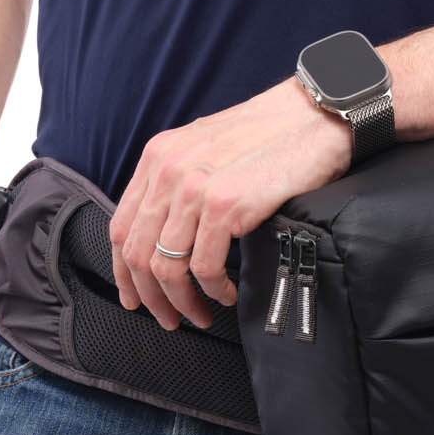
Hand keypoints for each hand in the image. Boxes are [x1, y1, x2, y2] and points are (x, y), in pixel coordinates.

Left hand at [110, 76, 351, 330]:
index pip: (120, 226)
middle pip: (137, 253)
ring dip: (183, 301)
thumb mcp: (204, 147)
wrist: (313, 116)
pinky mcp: (227, 205)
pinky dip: (214, 290)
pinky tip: (228, 291)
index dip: (123, 273)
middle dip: (151, 297)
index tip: (136, 297)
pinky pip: (205, 267)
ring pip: (167, 267)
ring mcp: (195, 187)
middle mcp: (168, 170)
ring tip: (201, 312)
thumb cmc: (268, 135)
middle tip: (170, 318)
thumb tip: (163, 235)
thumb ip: (177, 182)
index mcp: (158, 156)